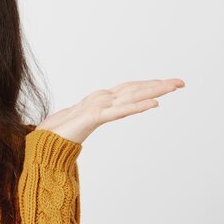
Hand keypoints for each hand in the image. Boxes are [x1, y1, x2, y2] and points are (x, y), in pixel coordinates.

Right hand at [35, 78, 185, 144]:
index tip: (167, 84)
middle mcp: (100, 99)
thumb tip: (97, 116)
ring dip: (154, 90)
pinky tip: (154, 104)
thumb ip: (92, 116)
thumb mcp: (81, 122)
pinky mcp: (93, 117)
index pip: (128, 89)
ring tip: (173, 86)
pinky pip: (120, 111)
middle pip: (134, 88)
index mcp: (98, 100)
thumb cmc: (59, 133)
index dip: (147, 85)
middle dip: (158, 85)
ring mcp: (97, 106)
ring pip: (131, 95)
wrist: (43, 141)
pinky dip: (138, 106)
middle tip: (180, 82)